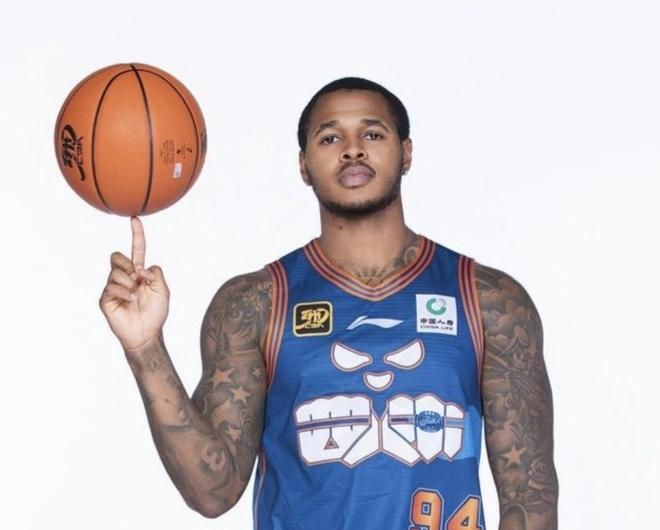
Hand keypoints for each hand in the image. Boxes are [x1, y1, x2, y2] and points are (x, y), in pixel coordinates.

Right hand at [99, 216, 169, 356]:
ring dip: (129, 282)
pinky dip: (124, 292)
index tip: (135, 218)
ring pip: (115, 272)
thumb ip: (156, 274)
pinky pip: (111, 287)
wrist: (147, 333)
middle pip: (116, 256)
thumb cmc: (156, 312)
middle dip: (126, 263)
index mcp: (139, 272)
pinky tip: (131, 300)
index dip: (136, 234)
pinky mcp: (105, 299)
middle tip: (136, 276)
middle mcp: (124, 277)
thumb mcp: (163, 290)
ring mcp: (113, 287)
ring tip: (136, 295)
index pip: (136, 249)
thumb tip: (140, 267)